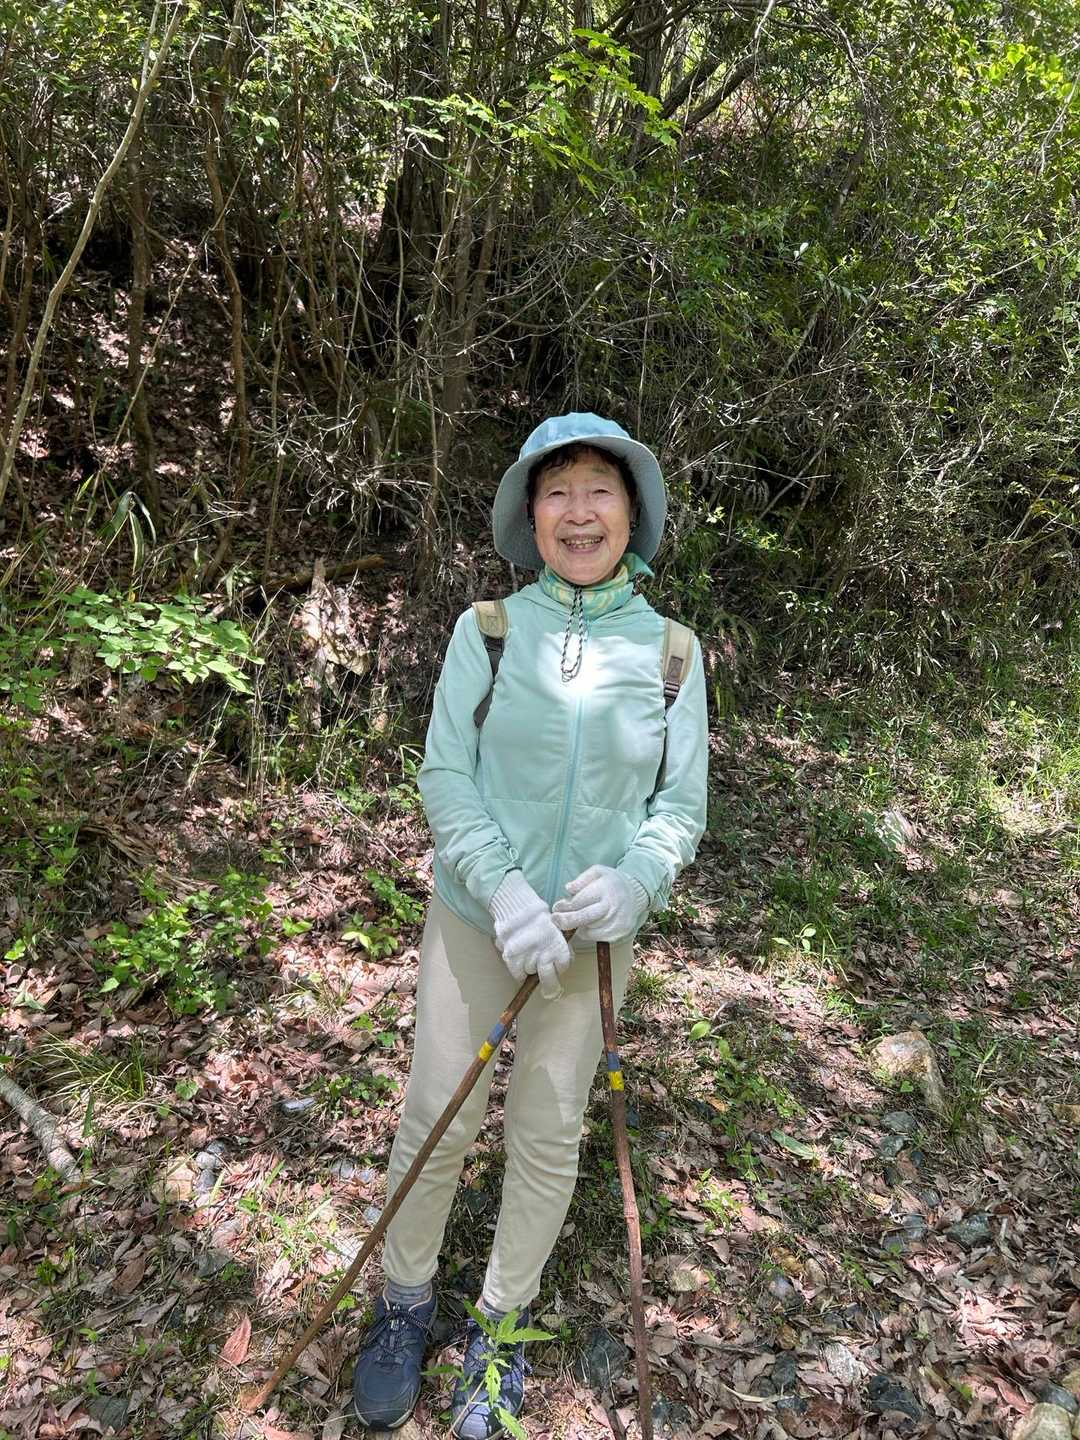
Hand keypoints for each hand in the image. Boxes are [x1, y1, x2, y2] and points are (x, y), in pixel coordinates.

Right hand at [488, 871, 571, 999]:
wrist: (516, 907)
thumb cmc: (537, 916)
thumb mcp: (556, 929)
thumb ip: (561, 947)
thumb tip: (563, 964)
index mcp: (559, 946)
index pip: (563, 967)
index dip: (559, 967)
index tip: (555, 965)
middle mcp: (544, 954)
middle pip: (549, 980)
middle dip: (550, 985)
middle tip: (549, 991)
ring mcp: (527, 957)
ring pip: (531, 973)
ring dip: (530, 968)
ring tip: (528, 952)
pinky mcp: (512, 959)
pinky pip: (518, 974)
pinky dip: (518, 969)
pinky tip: (519, 957)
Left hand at [551, 864, 648, 942]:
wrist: (635, 893)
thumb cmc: (611, 882)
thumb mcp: (598, 871)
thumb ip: (582, 879)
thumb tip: (569, 888)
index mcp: (605, 888)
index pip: (581, 900)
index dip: (566, 906)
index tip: (557, 908)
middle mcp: (613, 905)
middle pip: (586, 917)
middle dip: (568, 920)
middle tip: (556, 920)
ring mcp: (618, 920)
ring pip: (591, 929)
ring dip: (579, 926)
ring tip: (575, 919)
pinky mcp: (621, 931)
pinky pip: (598, 937)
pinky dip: (589, 933)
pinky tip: (588, 925)